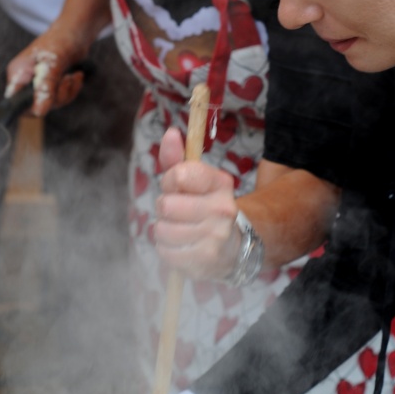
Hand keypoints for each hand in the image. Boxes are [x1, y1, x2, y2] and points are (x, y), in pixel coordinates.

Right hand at [6, 28, 88, 117]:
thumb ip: (45, 88)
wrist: (76, 31)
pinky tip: (76, 76)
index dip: (32, 107)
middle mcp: (24, 80)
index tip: (51, 99)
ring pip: (51, 104)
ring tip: (73, 76)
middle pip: (36, 105)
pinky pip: (59, 98)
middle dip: (56, 97)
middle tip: (67, 80)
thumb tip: (39, 113)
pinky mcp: (49, 84)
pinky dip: (70, 90)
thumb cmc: (61, 41)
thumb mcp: (53, 65)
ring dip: (66, 92)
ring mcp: (37, 83)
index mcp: (17, 73)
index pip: (15, 102)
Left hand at [155, 128, 240, 279]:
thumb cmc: (205, 207)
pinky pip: (165, 252)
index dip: (170, 181)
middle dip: (164, 209)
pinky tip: (182, 246)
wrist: (232, 246)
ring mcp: (215, 236)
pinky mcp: (205, 260)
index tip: (177, 187)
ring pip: (162, 230)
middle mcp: (223, 209)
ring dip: (164, 230)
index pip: (180, 174)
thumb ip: (177, 158)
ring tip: (180, 230)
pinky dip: (167, 250)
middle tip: (178, 213)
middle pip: (166, 205)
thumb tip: (170, 133)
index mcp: (220, 183)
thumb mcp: (194, 180)